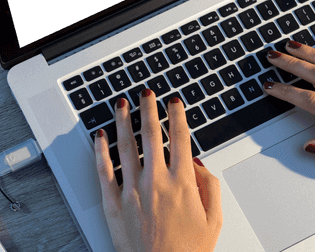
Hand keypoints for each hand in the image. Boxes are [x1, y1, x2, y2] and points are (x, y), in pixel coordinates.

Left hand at [95, 91, 222, 251]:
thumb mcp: (214, 220)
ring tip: (122, 104)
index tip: (174, 102)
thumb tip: (197, 162)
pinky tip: (100, 135)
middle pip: (151, 135)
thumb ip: (209, 186)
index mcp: (182, 184)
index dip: (177, 116)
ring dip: (123, 120)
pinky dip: (100, 149)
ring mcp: (132, 190)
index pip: (180, 139)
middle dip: (149, 109)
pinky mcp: (113, 202)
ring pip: (125, 145)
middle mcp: (156, 182)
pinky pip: (104, 169)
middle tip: (147, 93)